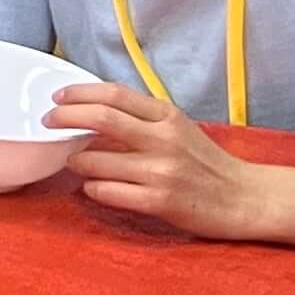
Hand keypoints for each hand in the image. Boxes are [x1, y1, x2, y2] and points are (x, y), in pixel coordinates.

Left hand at [47, 82, 279, 242]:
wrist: (244, 198)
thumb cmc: (206, 162)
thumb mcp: (179, 127)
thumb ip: (142, 117)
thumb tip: (93, 110)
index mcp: (167, 116)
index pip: (114, 95)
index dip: (79, 93)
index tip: (58, 98)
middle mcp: (163, 139)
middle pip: (101, 119)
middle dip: (65, 118)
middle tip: (50, 123)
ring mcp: (160, 171)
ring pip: (96, 160)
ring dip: (77, 161)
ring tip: (76, 162)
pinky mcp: (159, 201)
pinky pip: (108, 192)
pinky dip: (92, 188)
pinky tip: (94, 187)